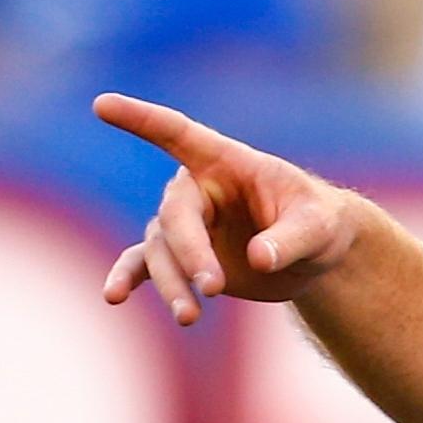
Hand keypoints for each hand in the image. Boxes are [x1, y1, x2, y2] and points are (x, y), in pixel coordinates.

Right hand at [96, 94, 360, 323]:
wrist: (317, 256)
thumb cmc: (321, 224)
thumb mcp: (320, 227)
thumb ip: (291, 240)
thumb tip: (259, 259)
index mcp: (227, 162)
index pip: (178, 134)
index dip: (141, 119)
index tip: (102, 104)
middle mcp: (198, 189)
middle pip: (175, 216)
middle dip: (190, 253)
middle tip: (214, 287)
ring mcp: (186, 225)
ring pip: (162, 251)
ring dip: (172, 284)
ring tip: (190, 318)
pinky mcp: (182, 257)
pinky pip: (145, 265)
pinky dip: (129, 279)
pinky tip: (114, 296)